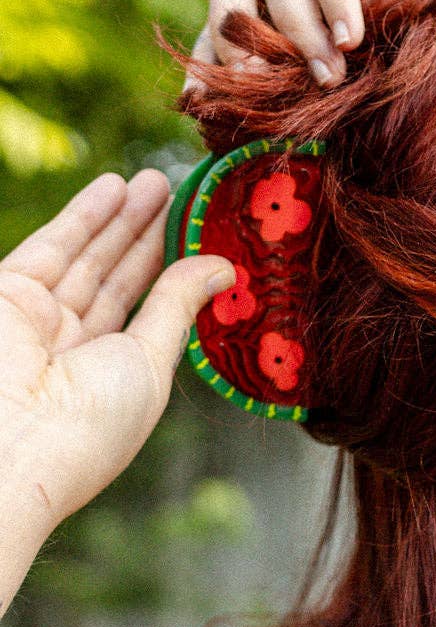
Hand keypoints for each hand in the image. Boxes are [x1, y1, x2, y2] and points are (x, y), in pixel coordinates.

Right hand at [0, 169, 234, 532]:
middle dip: (149, 237)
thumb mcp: (149, 362)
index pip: (148, 314)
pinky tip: (115, 187)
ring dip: (123, 218)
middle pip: (120, 281)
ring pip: (89, 258)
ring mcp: (39, 321)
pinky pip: (53, 247)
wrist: (12, 444)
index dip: (172, 274)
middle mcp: (73, 351)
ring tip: (158, 181)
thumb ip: (178, 307)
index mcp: (111, 380)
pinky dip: (85, 216)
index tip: (200, 239)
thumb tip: (222, 267)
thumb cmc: (90, 424)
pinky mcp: (8, 293)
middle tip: (182, 196)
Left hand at [188, 0, 435, 87]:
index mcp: (292, 2)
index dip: (209, 60)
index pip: (227, 22)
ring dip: (294, 31)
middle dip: (233, 38)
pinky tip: (352, 40)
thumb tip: (259, 154)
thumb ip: (322, 102)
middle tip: (252, 87)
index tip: (204, 109)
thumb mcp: (372, 90)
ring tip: (330, 77)